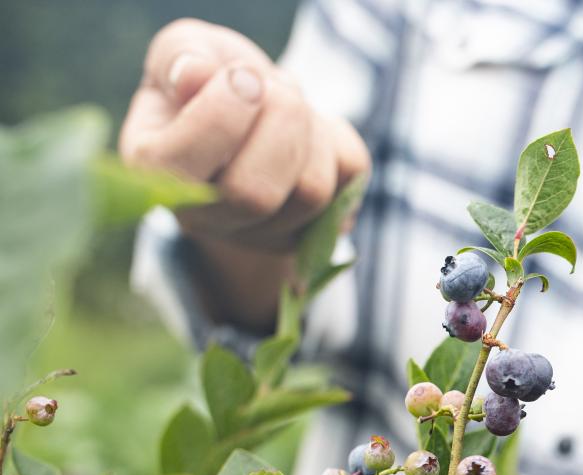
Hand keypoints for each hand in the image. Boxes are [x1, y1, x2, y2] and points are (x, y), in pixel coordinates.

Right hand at [119, 18, 369, 252]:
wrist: (253, 113)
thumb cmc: (209, 83)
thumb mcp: (183, 53)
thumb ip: (179, 56)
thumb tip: (194, 76)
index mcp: (155, 175)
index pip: (181, 168)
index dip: (222, 114)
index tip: (240, 75)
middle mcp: (206, 219)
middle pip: (254, 196)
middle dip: (279, 122)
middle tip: (276, 88)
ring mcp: (266, 233)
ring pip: (311, 192)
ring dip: (311, 128)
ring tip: (288, 104)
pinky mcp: (319, 227)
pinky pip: (349, 179)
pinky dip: (337, 138)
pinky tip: (310, 131)